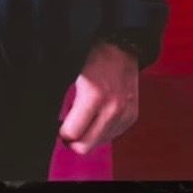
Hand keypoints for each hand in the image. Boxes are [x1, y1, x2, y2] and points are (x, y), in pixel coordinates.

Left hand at [58, 41, 138, 155]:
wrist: (122, 47)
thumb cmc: (97, 57)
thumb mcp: (75, 78)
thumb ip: (70, 105)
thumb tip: (64, 128)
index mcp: (94, 96)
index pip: (73, 133)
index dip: (63, 133)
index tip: (61, 129)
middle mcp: (111, 108)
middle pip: (86, 145)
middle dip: (74, 141)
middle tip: (69, 131)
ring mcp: (124, 114)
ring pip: (100, 143)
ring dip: (89, 137)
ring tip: (84, 121)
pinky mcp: (132, 116)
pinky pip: (113, 136)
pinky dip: (103, 131)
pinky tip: (98, 118)